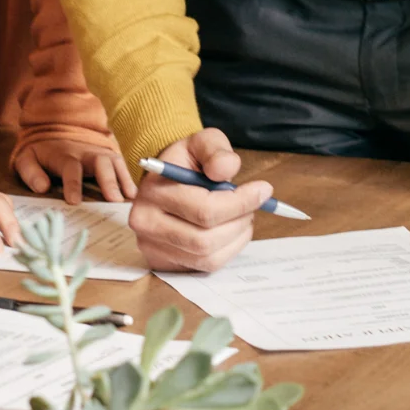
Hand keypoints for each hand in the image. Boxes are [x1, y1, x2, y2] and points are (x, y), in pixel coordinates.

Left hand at [13, 138, 135, 203]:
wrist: (56, 130)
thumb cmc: (41, 153)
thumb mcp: (26, 159)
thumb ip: (31, 173)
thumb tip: (42, 188)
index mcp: (64, 155)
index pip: (70, 168)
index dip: (73, 185)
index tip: (74, 202)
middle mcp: (86, 152)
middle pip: (101, 162)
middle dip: (108, 180)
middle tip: (114, 200)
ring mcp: (100, 153)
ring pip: (115, 163)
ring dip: (123, 180)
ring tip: (129, 200)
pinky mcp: (110, 157)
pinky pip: (122, 167)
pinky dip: (129, 180)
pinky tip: (133, 197)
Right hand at [129, 128, 270, 271]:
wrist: (166, 179)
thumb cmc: (186, 161)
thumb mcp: (201, 143)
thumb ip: (215, 151)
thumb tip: (226, 169)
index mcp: (153, 192)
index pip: (205, 210)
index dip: (241, 203)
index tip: (263, 189)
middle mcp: (145, 223)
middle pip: (205, 240)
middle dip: (240, 222)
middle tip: (253, 206)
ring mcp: (152, 246)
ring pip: (208, 256)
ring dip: (237, 238)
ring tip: (243, 217)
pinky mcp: (163, 261)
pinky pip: (205, 266)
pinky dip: (227, 250)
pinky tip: (231, 231)